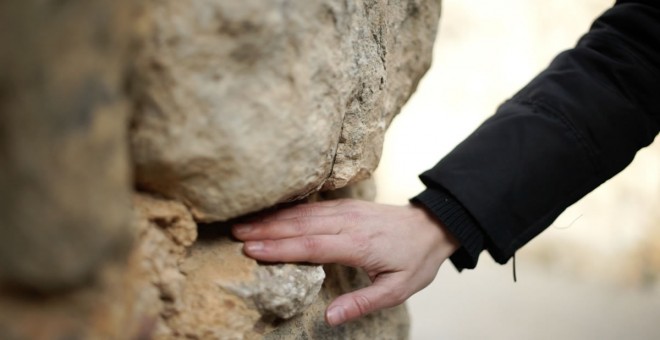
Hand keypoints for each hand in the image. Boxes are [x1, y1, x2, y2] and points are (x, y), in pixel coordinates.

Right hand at [232, 199, 458, 325]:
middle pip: (301, 225)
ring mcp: (346, 211)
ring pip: (303, 213)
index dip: (280, 248)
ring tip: (243, 223)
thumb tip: (329, 317)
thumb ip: (362, 303)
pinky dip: (288, 210)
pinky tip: (270, 213)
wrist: (432, 226)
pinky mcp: (346, 206)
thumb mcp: (397, 290)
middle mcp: (349, 223)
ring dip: (272, 218)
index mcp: (359, 244)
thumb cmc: (415, 261)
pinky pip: (311, 207)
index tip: (252, 250)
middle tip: (235, 234)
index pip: (312, 245)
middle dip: (266, 230)